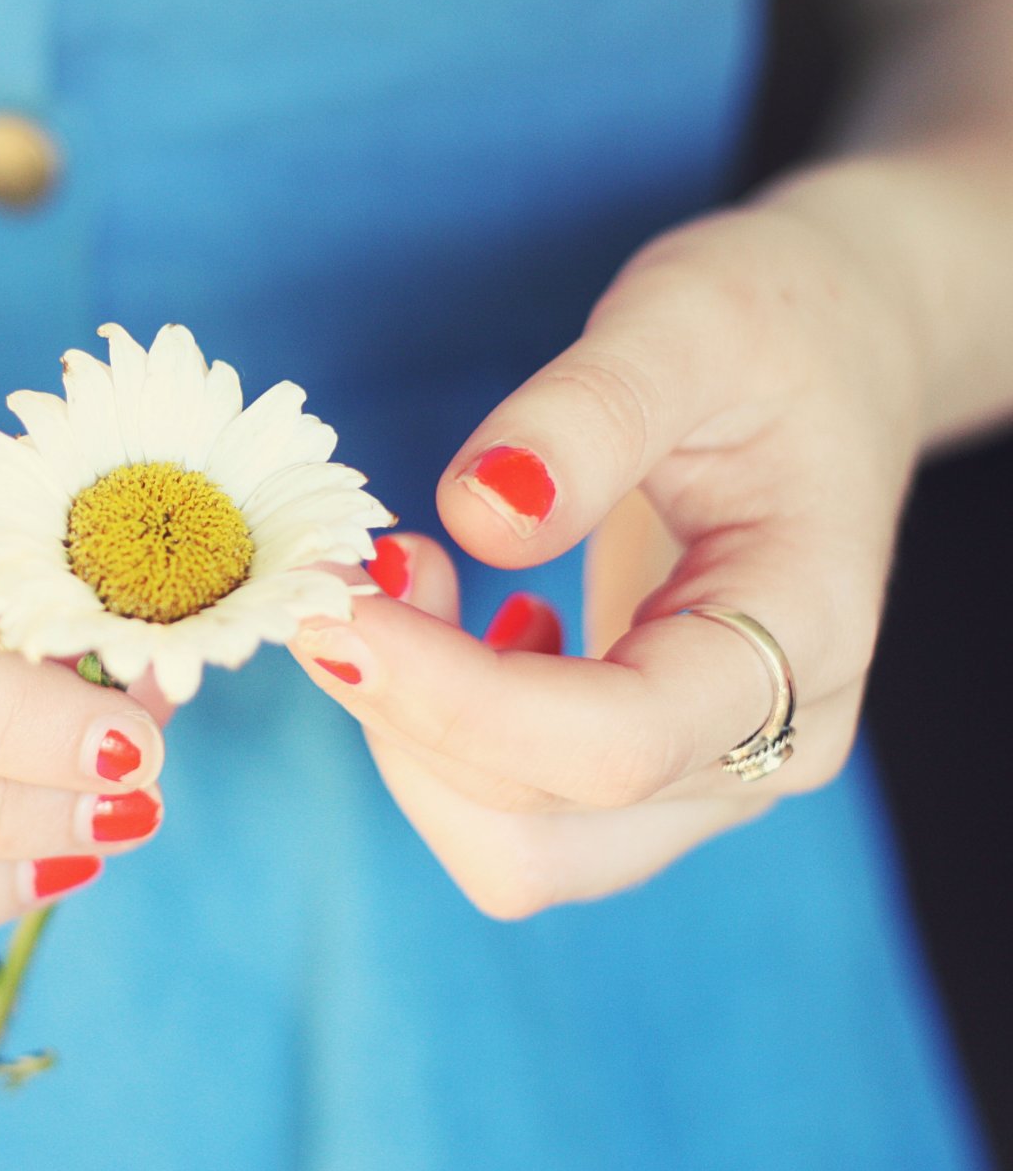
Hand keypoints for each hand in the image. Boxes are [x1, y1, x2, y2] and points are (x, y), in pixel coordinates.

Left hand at [291, 201, 923, 916]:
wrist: (836, 358)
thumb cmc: (774, 331)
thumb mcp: (687, 322)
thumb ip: (587, 415)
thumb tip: (480, 517)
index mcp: (804, 636)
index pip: (614, 743)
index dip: (452, 696)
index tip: (334, 606)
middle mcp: (768, 745)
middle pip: (542, 817)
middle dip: (403, 706)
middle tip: (342, 565)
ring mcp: (708, 776)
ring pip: (512, 848)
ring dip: (408, 732)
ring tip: (405, 578)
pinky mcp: (644, 770)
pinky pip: (508, 810)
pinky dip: (433, 731)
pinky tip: (456, 615)